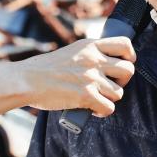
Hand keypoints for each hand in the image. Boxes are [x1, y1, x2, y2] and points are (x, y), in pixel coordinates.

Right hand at [19, 37, 135, 116]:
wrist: (27, 80)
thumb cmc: (45, 69)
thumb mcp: (71, 52)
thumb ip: (89, 55)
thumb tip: (108, 66)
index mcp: (90, 46)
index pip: (125, 44)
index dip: (129, 56)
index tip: (123, 64)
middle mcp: (93, 59)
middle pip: (128, 70)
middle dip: (122, 81)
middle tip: (109, 86)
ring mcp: (90, 77)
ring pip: (119, 92)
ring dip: (109, 98)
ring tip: (96, 99)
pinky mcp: (86, 95)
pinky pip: (109, 108)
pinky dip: (102, 112)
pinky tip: (92, 110)